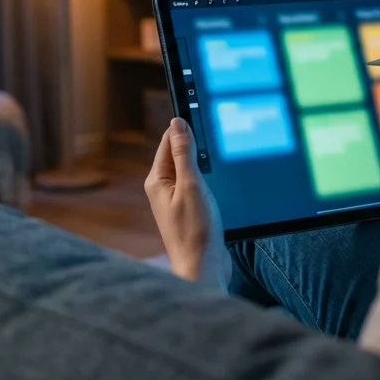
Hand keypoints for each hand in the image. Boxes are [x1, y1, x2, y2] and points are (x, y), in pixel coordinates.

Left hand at [144, 118, 226, 284]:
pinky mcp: (190, 211)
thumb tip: (177, 124)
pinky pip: (197, 185)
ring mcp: (176, 200)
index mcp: (158, 180)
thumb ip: (184, 154)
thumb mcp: (191, 186)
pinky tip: (221, 177)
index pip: (169, 141)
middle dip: (195, 142)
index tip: (201, 110)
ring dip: (204, 161)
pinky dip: (209, 178)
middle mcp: (163, 188)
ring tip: (220, 151)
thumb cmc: (195, 231)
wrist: (203, 268)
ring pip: (190, 169)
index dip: (185, 126)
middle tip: (215, 129)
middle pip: (179, 154)